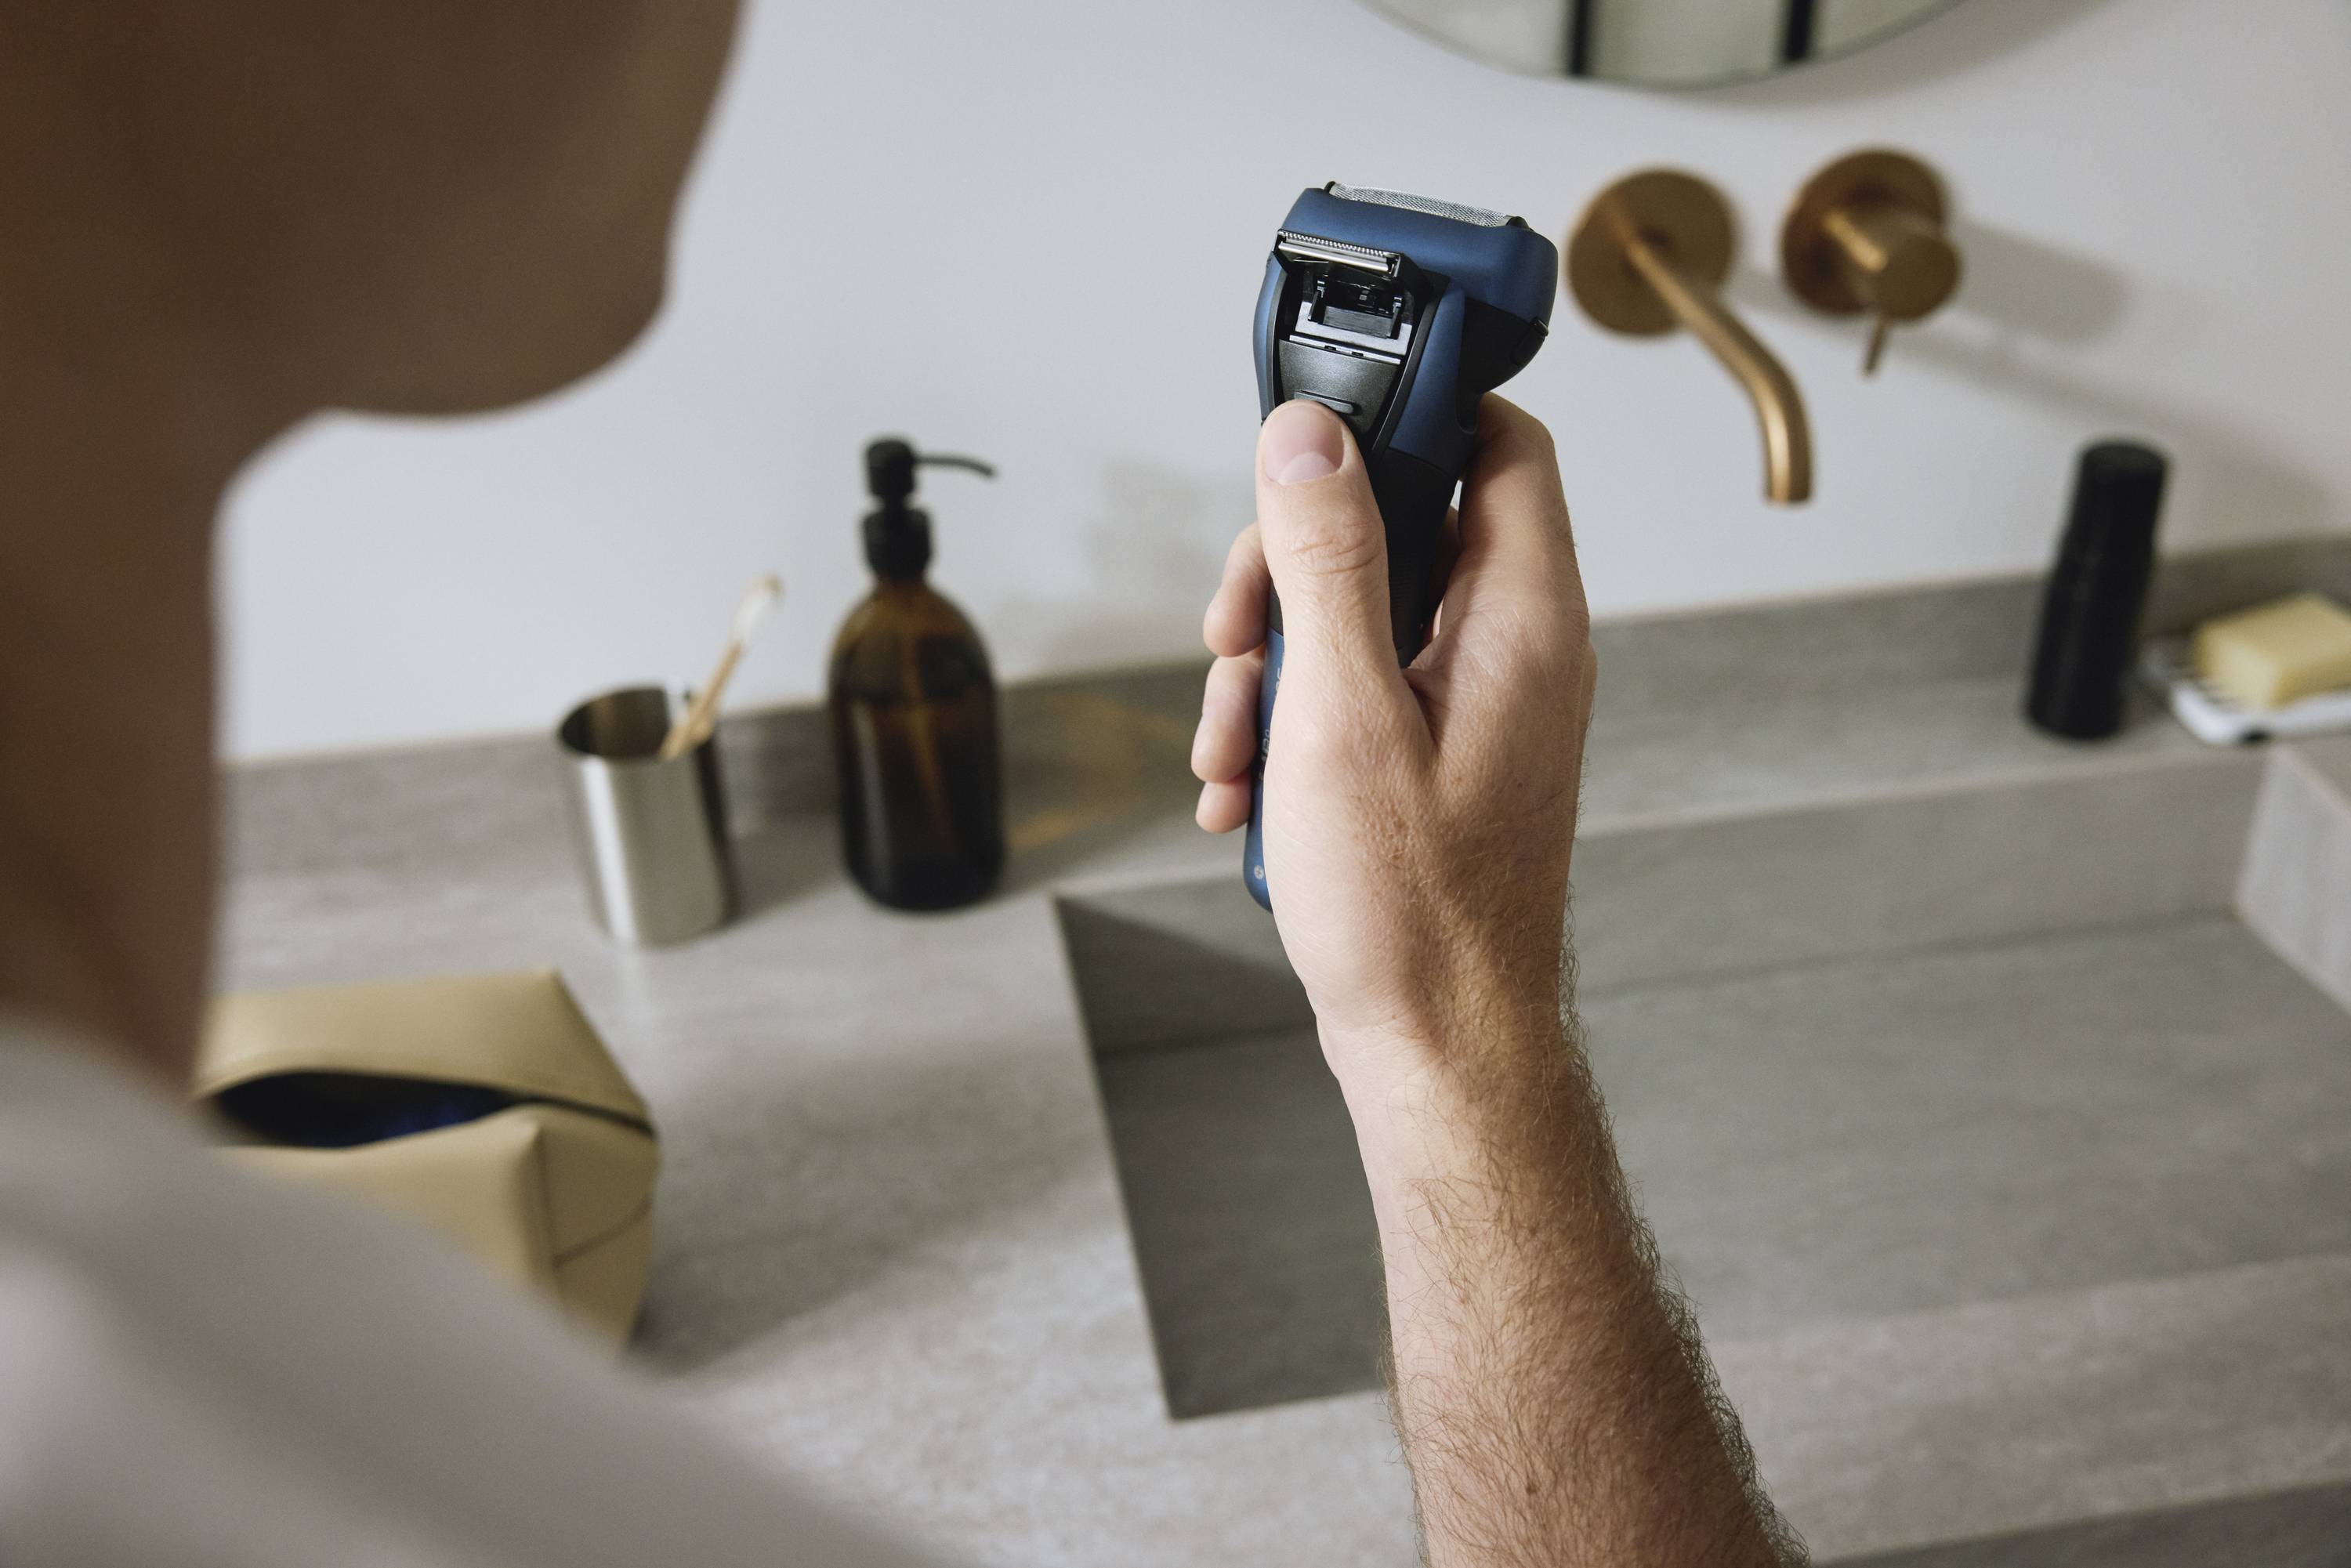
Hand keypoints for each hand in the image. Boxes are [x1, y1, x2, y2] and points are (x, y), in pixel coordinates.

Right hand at [1192, 396, 1595, 1096]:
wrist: (1438, 1051)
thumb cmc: (1411, 911)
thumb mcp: (1339, 711)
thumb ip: (1326, 559)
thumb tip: (1308, 435)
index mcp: (1522, 618)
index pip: (1498, 442)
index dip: (1410, 417)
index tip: (1311, 448)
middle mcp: (1516, 651)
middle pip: (1402, 529)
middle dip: (1291, 573)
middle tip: (1232, 636)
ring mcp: (1480, 707)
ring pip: (1364, 618)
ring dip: (1273, 666)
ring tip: (1230, 750)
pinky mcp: (1442, 757)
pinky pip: (1361, 693)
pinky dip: (1294, 724)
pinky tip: (1248, 790)